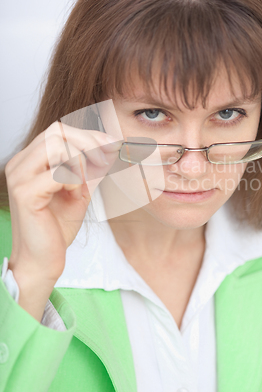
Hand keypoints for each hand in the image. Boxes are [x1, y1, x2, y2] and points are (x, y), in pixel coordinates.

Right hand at [5, 120, 121, 319]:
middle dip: (87, 142)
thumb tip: (111, 146)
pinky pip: (57, 172)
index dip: (88, 134)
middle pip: (56, 131)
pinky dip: (73, 179)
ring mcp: (19, 177)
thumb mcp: (79, 190)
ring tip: (82, 183)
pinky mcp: (25, 194)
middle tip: (104, 159)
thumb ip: (91, 168)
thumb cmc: (57, 228)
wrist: (43, 261)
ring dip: (79, 161)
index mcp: (29, 161)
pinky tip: (74, 193)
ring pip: (55, 145)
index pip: (58, 131)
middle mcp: (20, 164)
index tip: (111, 144)